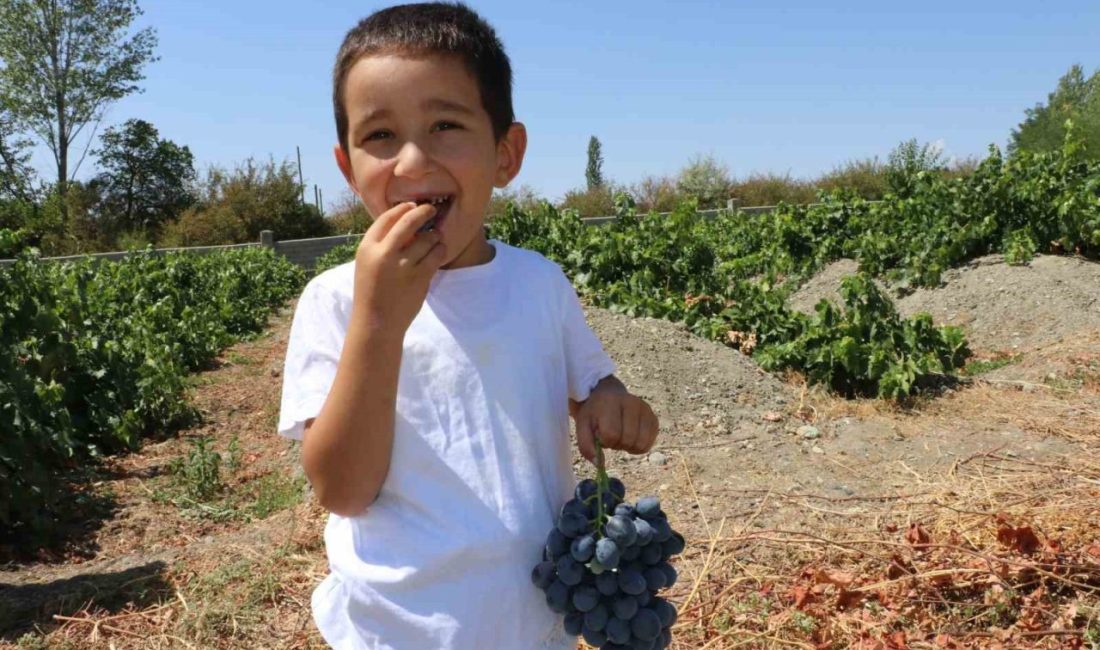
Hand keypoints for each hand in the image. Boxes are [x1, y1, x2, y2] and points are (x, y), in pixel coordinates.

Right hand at [351, 202, 447, 334]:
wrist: (376, 322)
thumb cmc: (372, 291)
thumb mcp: (367, 264)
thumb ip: (381, 244)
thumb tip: (404, 223)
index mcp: (367, 248)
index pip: (386, 218)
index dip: (402, 209)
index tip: (412, 205)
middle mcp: (384, 253)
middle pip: (408, 222)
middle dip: (422, 211)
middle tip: (431, 208)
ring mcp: (403, 265)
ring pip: (426, 238)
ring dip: (434, 235)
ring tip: (435, 237)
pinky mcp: (420, 277)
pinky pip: (436, 255)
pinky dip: (440, 249)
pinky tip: (439, 250)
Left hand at [573, 380, 658, 462]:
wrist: (608, 395)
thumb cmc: (595, 413)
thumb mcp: (583, 426)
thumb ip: (586, 446)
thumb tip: (599, 464)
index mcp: (611, 402)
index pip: (612, 434)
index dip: (604, 441)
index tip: (600, 433)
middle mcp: (632, 403)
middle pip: (628, 440)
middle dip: (616, 444)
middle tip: (611, 435)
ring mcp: (645, 410)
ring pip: (640, 444)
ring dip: (628, 447)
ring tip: (621, 436)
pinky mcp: (653, 417)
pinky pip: (648, 444)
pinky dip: (638, 447)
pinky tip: (631, 438)